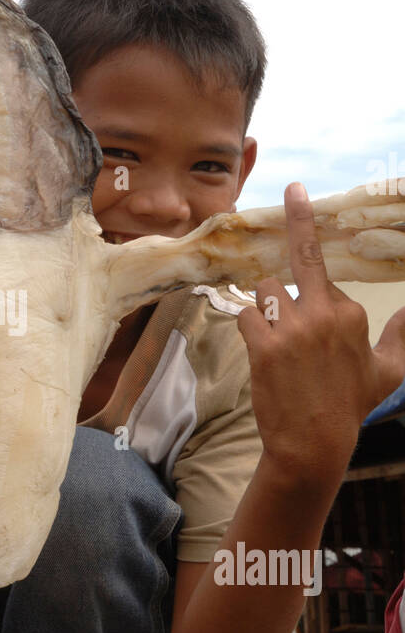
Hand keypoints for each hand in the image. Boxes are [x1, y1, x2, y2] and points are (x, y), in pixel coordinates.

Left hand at [238, 182, 404, 480]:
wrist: (313, 444)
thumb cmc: (350, 406)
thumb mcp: (388, 370)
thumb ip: (401, 335)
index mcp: (352, 313)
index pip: (322, 275)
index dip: (311, 274)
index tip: (304, 197)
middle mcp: (325, 314)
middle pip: (299, 260)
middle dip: (297, 218)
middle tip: (294, 189)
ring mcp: (293, 329)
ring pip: (264, 289)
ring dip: (264, 305)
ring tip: (275, 335)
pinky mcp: (263, 347)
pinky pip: (244, 315)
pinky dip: (247, 327)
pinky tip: (259, 348)